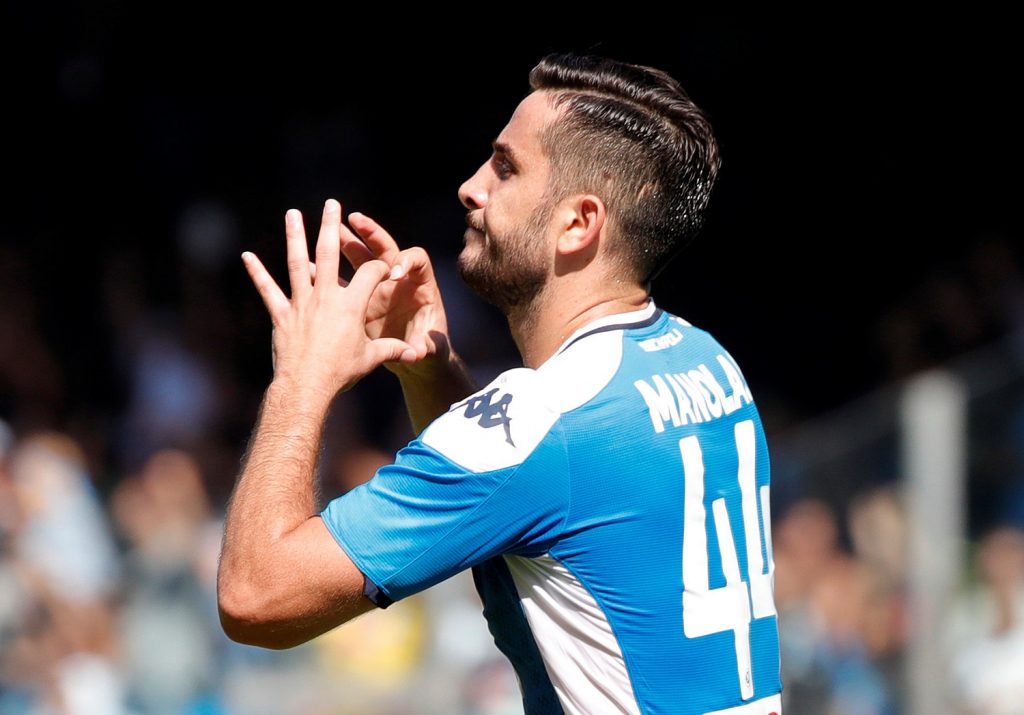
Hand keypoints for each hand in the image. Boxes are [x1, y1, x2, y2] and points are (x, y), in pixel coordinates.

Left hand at [242, 200, 416, 397]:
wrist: (308, 386)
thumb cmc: (342, 372)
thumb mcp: (372, 359)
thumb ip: (393, 350)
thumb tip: (416, 354)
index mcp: (352, 304)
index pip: (370, 273)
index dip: (380, 267)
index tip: (385, 267)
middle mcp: (325, 297)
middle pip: (328, 253)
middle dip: (330, 226)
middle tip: (331, 203)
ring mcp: (301, 304)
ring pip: (297, 263)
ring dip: (295, 236)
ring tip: (293, 213)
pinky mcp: (282, 316)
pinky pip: (268, 290)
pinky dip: (257, 273)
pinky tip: (247, 256)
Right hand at [335, 210, 453, 376]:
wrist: (417, 358)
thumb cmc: (430, 349)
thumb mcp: (431, 349)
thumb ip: (427, 345)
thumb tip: (420, 350)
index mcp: (422, 285)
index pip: (417, 260)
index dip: (407, 261)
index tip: (394, 272)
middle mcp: (399, 280)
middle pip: (386, 248)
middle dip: (370, 233)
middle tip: (354, 218)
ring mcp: (379, 287)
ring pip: (361, 258)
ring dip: (346, 241)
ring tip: (329, 227)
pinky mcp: (362, 299)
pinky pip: (344, 280)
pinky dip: (329, 271)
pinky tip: (308, 261)